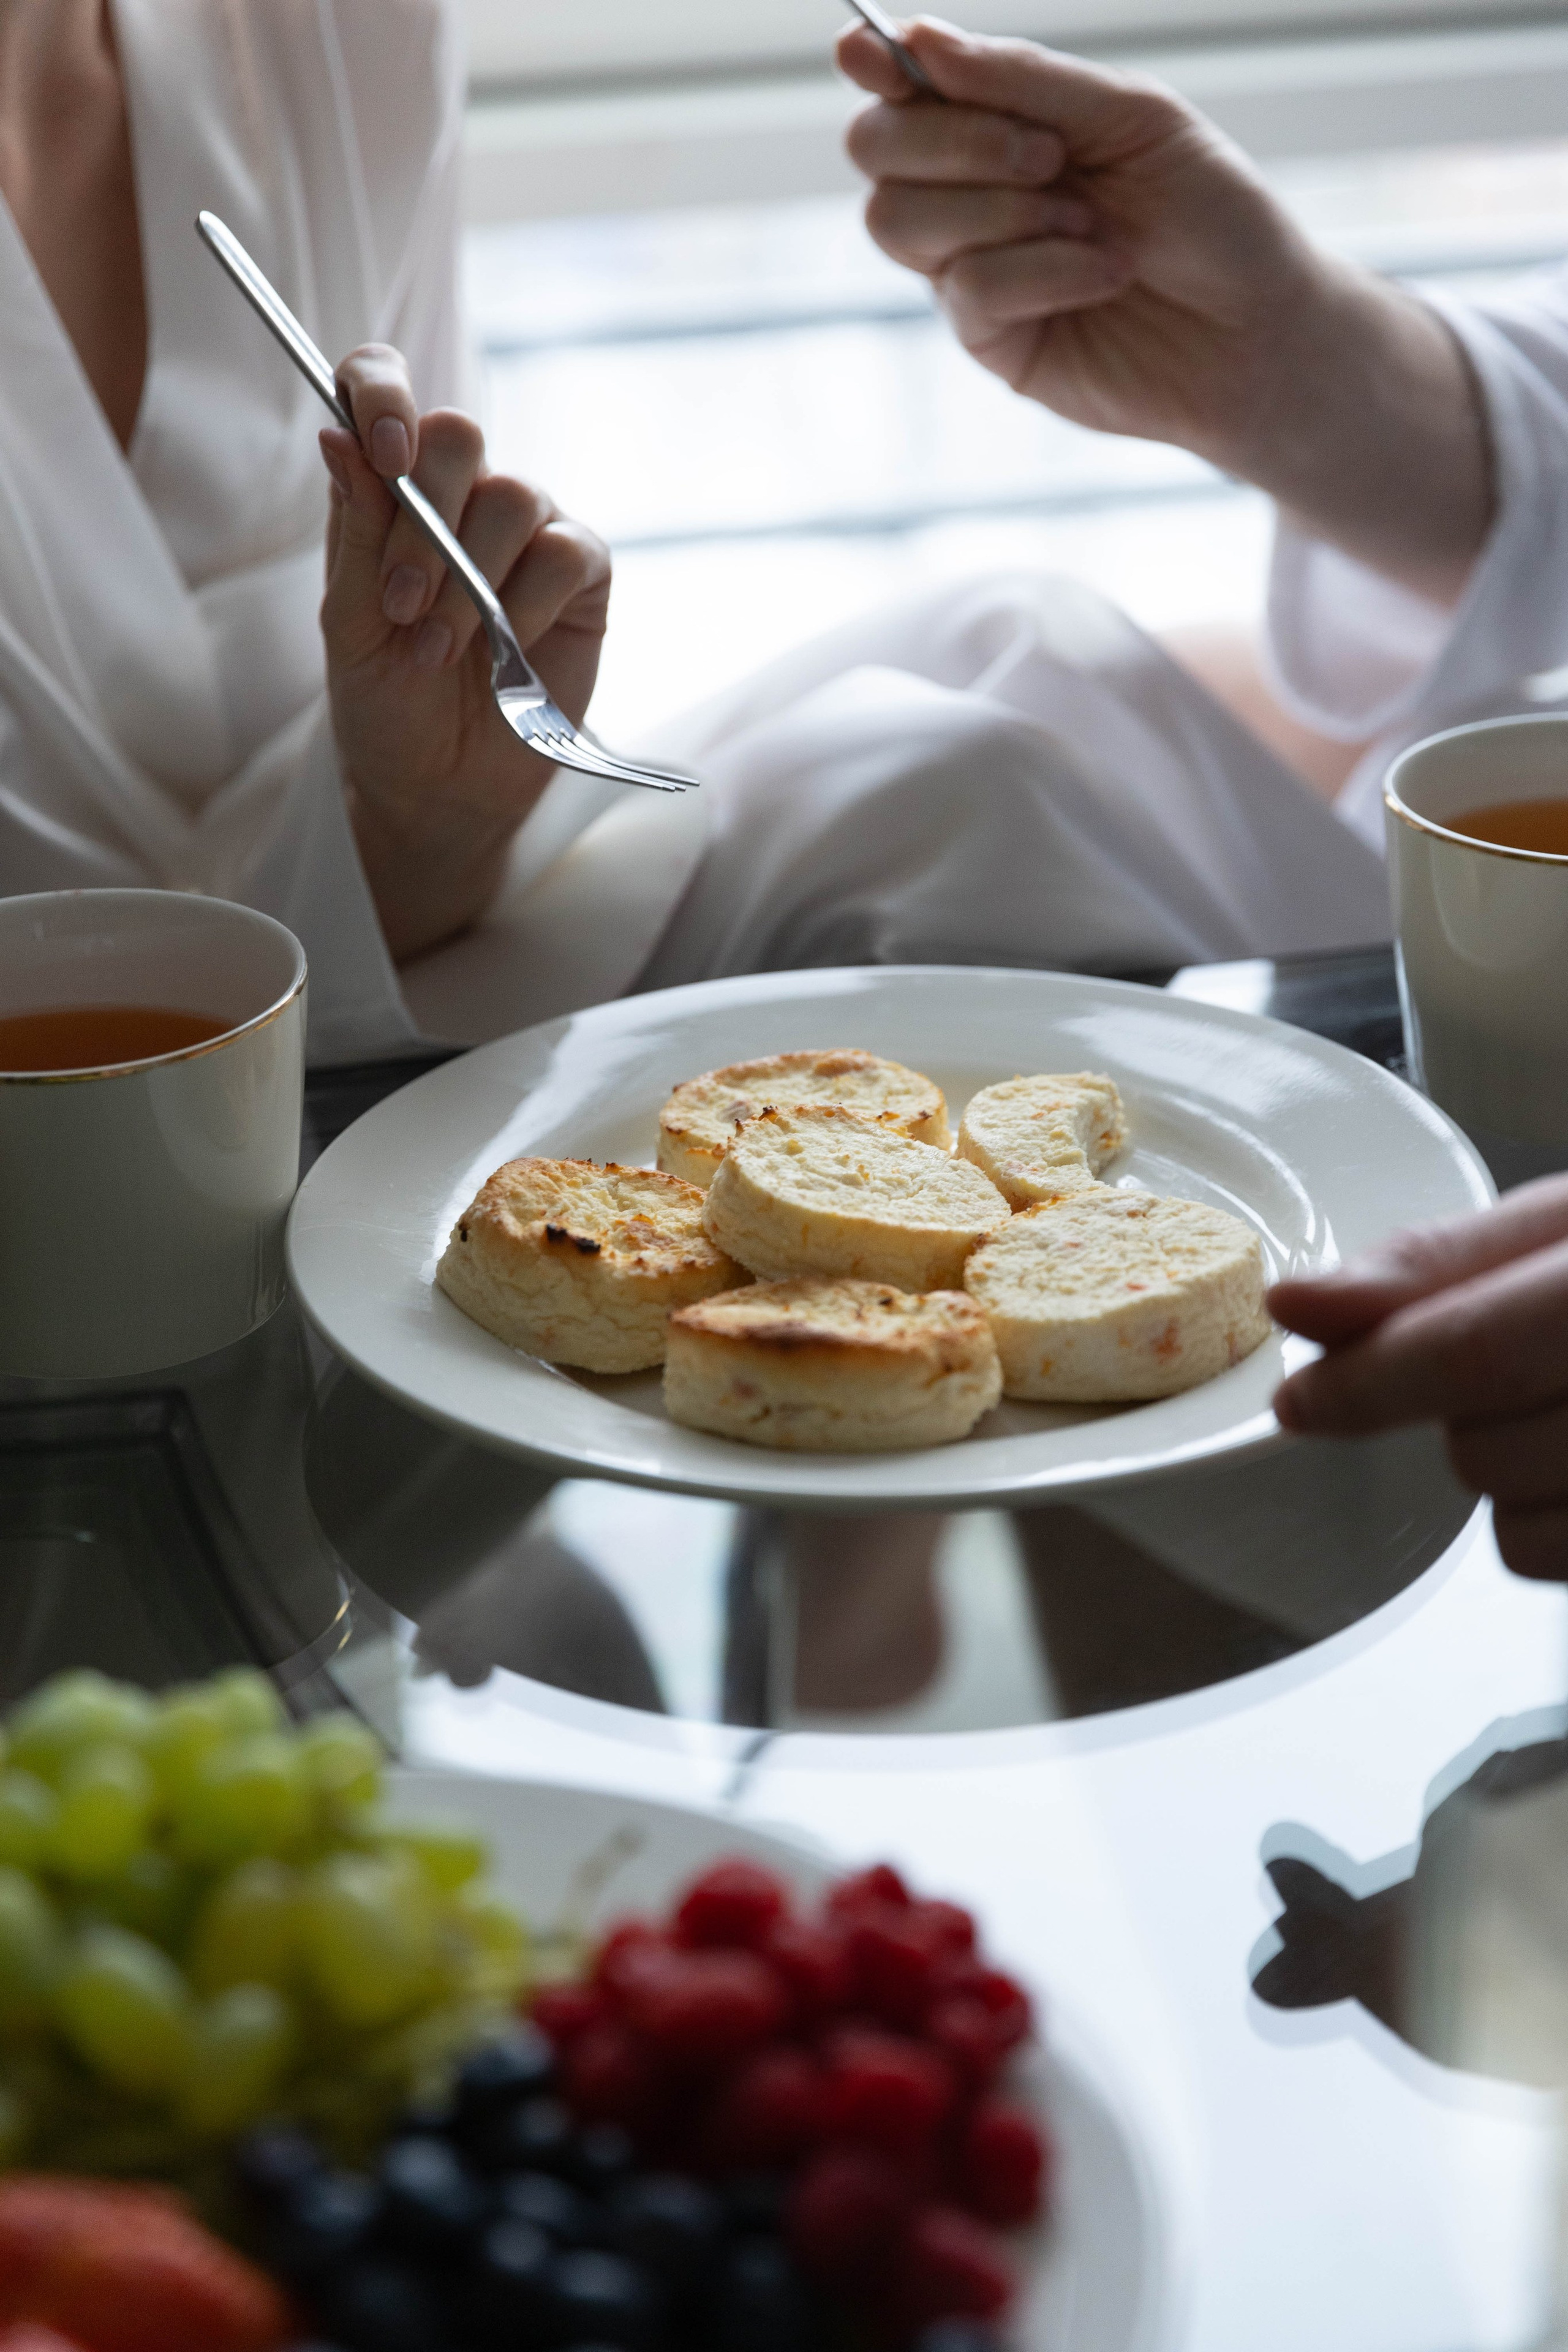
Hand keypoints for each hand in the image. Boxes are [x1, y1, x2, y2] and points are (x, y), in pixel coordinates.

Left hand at [320, 346, 611, 962]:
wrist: (438, 786)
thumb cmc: (385, 702)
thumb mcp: (351, 622)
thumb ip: (355, 532)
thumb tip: (337, 436)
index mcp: (390, 487)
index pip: (383, 386)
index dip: (382, 395)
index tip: (382, 455)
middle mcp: (461, 494)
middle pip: (458, 433)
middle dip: (426, 512)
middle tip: (401, 600)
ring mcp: (526, 530)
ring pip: (513, 496)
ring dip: (468, 577)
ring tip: (437, 649)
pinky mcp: (580, 574)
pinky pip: (563, 553)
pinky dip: (527, 602)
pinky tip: (503, 651)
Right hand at [837, 16, 1490, 594]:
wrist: (1258, 330)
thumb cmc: (1210, 217)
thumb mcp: (1131, 117)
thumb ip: (1025, 80)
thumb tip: (919, 42)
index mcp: (1004, 124)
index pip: (905, 88)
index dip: (876, 63)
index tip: (865, 50)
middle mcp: (973, 194)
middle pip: (877, 152)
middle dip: (954, 140)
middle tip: (1049, 155)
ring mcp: (971, 271)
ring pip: (900, 222)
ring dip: (1002, 210)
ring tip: (1089, 221)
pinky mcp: (990, 341)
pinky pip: (968, 287)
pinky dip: (1043, 269)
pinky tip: (1104, 274)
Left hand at [1270, 1175, 1567, 1578]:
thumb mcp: (1567, 1228)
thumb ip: (1436, 1266)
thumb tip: (1296, 1302)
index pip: (1475, 1347)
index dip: (1370, 1381)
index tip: (1298, 1401)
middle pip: (1482, 1450)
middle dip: (1469, 1418)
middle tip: (1536, 1366)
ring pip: (1515, 1529)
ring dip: (1516, 1479)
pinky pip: (1555, 1562)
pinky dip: (1556, 1528)